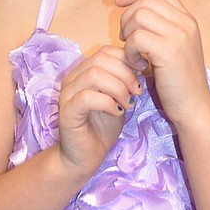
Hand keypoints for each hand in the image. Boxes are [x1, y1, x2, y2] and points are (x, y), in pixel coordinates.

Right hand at [57, 46, 142, 181]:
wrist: (85, 157)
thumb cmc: (103, 127)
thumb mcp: (119, 98)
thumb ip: (125, 80)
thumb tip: (141, 63)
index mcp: (84, 72)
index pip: (105, 51)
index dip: (127, 58)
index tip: (142, 72)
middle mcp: (73, 79)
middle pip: (100, 59)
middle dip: (125, 73)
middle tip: (137, 91)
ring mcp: (67, 94)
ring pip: (94, 75)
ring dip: (118, 87)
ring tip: (128, 102)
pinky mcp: (67, 112)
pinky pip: (87, 97)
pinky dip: (108, 102)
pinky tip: (117, 112)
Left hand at [116, 0, 209, 123]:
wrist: (194, 106)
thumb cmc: (179, 80)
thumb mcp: (175, 46)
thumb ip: (162, 26)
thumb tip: (134, 8)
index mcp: (188, 19)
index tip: (120, 4)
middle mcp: (186, 23)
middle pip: (146, 0)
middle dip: (127, 16)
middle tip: (126, 38)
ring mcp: (179, 36)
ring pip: (139, 15)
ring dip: (128, 33)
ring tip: (133, 52)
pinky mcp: (169, 51)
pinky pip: (137, 37)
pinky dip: (130, 50)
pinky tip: (137, 64)